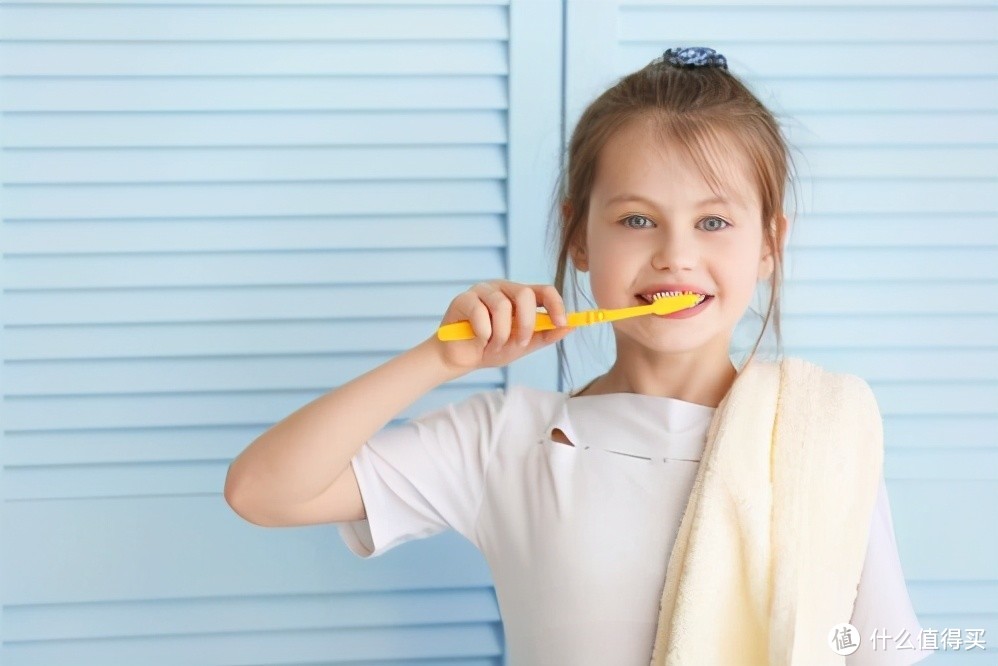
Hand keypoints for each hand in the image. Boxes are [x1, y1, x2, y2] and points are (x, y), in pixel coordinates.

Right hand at [430, 280, 572, 372]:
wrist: (461, 359)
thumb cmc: (491, 348)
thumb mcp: (523, 345)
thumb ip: (545, 335)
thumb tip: (572, 326)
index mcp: (519, 296)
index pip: (544, 290)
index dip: (556, 305)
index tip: (561, 323)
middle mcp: (502, 289)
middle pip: (524, 293)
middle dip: (526, 323)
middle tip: (519, 343)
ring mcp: (481, 291)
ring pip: (502, 306)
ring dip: (502, 334)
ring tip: (494, 345)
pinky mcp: (463, 299)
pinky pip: (480, 313)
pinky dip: (484, 333)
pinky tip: (479, 340)